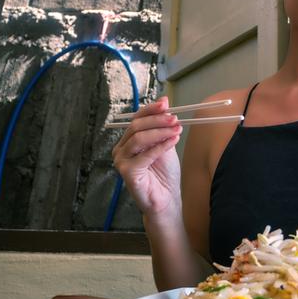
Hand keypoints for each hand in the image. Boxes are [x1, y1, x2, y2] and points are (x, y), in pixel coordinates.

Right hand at [112, 96, 182, 216]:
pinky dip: (160, 146)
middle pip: (136, 126)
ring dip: (160, 132)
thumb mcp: (165, 143)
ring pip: (139, 138)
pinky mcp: (127, 172)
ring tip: (176, 130)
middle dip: (157, 120)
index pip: (136, 118)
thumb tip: (164, 100)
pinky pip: (144, 155)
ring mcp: (121, 161)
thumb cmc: (164, 173)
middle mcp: (121, 149)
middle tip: (175, 119)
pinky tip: (173, 141)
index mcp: (128, 140)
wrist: (166, 198)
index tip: (166, 104)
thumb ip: (163, 125)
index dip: (150, 110)